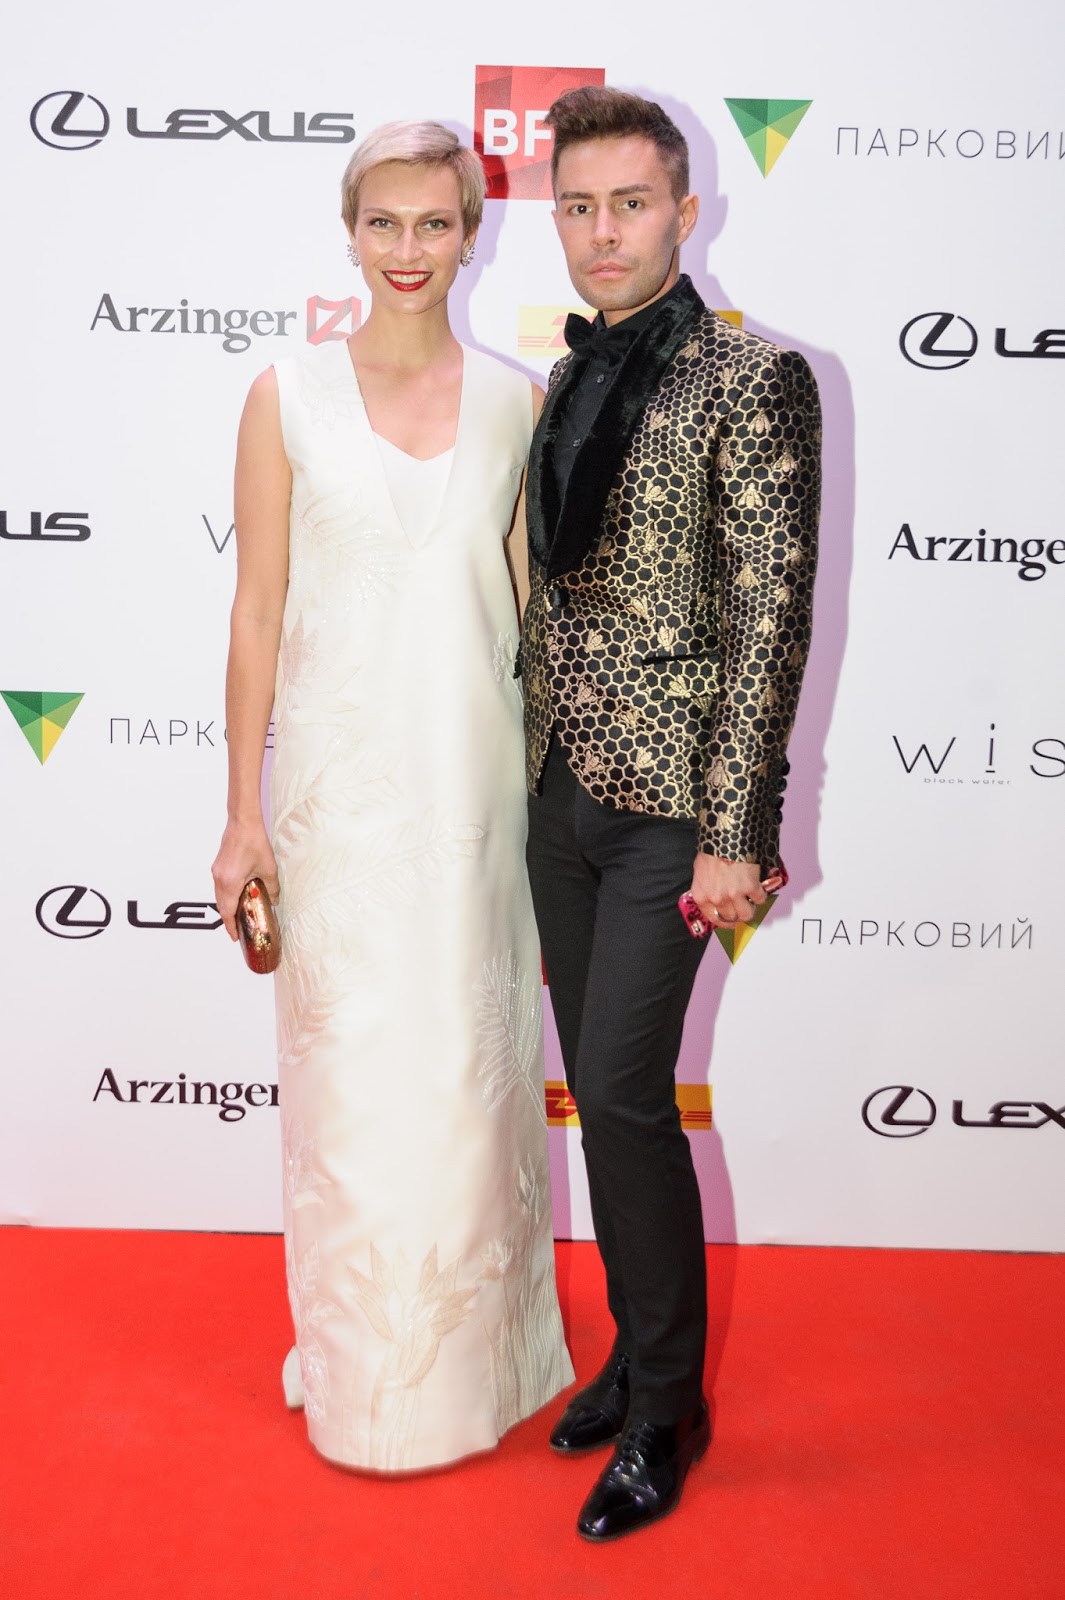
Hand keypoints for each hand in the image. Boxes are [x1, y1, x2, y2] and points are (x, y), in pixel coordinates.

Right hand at [211, 818, 278, 940]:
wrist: (243, 822)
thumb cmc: (254, 841)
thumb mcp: (268, 869)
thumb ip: (272, 888)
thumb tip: (274, 900)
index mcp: (230, 882)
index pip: (227, 912)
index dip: (230, 926)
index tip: (234, 936)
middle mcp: (219, 879)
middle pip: (221, 906)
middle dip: (229, 919)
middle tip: (238, 928)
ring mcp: (216, 872)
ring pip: (219, 896)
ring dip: (227, 907)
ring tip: (239, 914)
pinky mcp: (218, 866)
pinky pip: (220, 886)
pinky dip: (226, 895)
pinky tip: (237, 895)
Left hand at [688, 854, 765, 930]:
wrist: (726, 837)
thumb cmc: (712, 851)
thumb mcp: (701, 872)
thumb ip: (707, 889)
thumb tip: (714, 898)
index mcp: (702, 896)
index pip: (714, 919)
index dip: (725, 921)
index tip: (731, 920)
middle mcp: (716, 899)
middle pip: (731, 918)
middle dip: (738, 913)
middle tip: (743, 906)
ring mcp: (733, 895)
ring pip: (746, 914)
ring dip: (750, 908)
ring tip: (751, 900)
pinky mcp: (750, 888)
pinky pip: (760, 899)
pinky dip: (761, 894)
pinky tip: (759, 887)